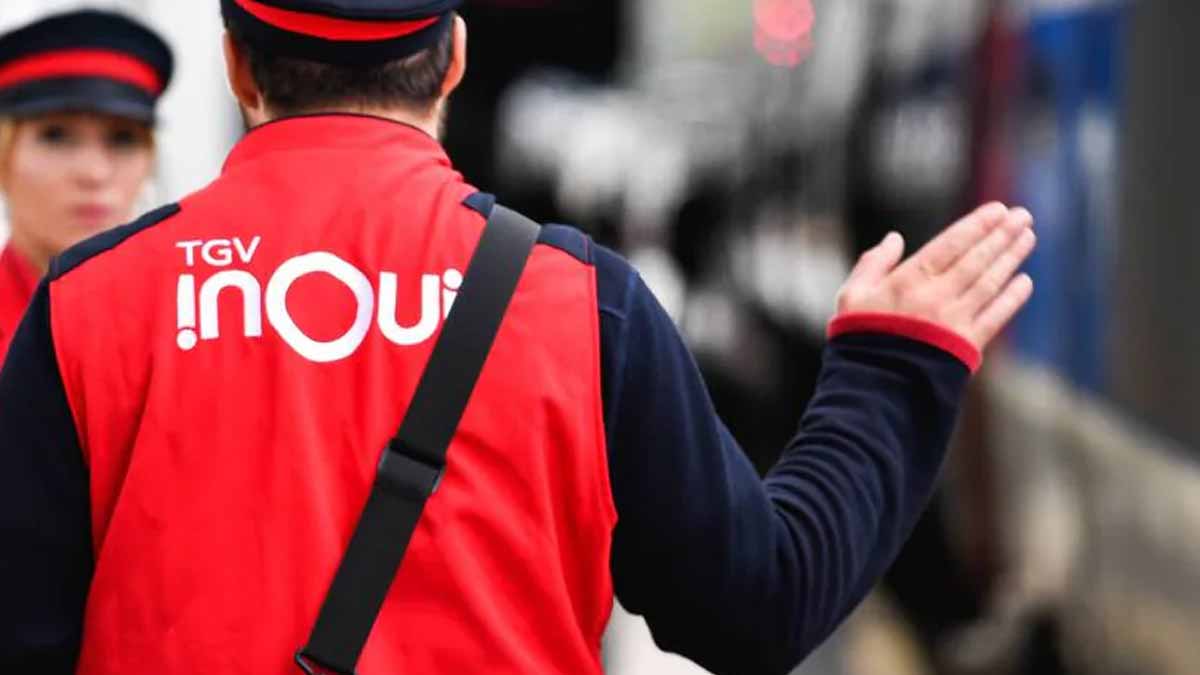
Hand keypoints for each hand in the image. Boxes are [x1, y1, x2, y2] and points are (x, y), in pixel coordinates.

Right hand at [836, 203, 1035, 349]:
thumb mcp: (852, 296)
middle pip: (976, 259)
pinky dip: (1012, 298)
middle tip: (1023, 216)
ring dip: (1011, 259)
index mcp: (908, 281)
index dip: (976, 225)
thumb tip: (894, 238)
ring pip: (989, 282)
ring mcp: (954, 321)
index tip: (998, 210)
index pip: (950, 244)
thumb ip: (873, 264)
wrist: (873, 388)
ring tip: (1028, 238)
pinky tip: (1025, 282)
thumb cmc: (859, 339)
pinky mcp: (966, 346)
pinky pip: (995, 317)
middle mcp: (936, 296)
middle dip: (1001, 235)